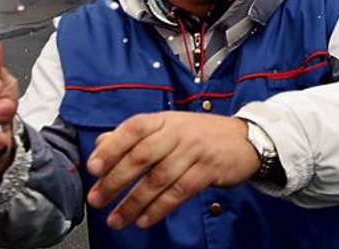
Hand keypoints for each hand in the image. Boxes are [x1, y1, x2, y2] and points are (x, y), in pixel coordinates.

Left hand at [86, 112, 259, 229]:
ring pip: (158, 179)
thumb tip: (101, 145)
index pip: (133, 129)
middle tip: (98, 199)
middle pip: (142, 156)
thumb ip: (136, 136)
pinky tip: (144, 219)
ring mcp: (194, 151)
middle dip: (116, 180)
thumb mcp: (169, 126)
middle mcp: (178, 132)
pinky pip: (179, 192)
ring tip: (117, 219)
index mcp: (164, 119)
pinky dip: (159, 208)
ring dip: (134, 202)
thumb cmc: (201, 135)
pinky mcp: (208, 171)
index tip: (93, 167)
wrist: (245, 139)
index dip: (111, 147)